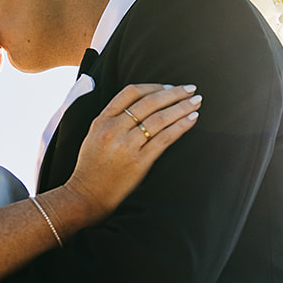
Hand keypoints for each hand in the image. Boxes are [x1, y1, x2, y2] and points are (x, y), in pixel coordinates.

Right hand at [65, 83, 200, 218]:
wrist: (86, 196)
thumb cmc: (92, 167)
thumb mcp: (94, 135)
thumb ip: (112, 119)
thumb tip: (141, 105)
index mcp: (102, 120)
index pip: (131, 93)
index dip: (153, 86)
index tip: (169, 86)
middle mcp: (113, 129)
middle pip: (149, 103)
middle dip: (173, 93)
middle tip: (191, 89)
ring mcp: (126, 146)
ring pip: (159, 118)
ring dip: (181, 107)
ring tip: (196, 102)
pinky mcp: (139, 162)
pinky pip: (165, 138)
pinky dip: (181, 126)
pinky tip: (192, 119)